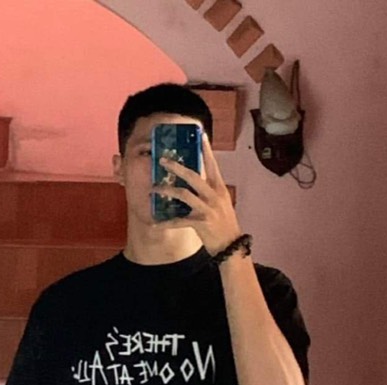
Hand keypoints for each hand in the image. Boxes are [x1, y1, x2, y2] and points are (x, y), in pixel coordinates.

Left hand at [153, 133, 242, 255]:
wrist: (232, 247)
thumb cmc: (225, 225)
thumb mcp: (222, 204)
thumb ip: (211, 192)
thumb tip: (197, 180)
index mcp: (219, 188)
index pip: (212, 165)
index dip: (206, 150)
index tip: (201, 135)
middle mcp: (214, 195)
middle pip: (193, 175)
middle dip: (176, 167)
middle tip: (162, 161)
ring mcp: (207, 209)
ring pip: (183, 194)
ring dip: (167, 190)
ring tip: (154, 189)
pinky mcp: (201, 223)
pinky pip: (179, 221)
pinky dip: (165, 223)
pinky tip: (154, 225)